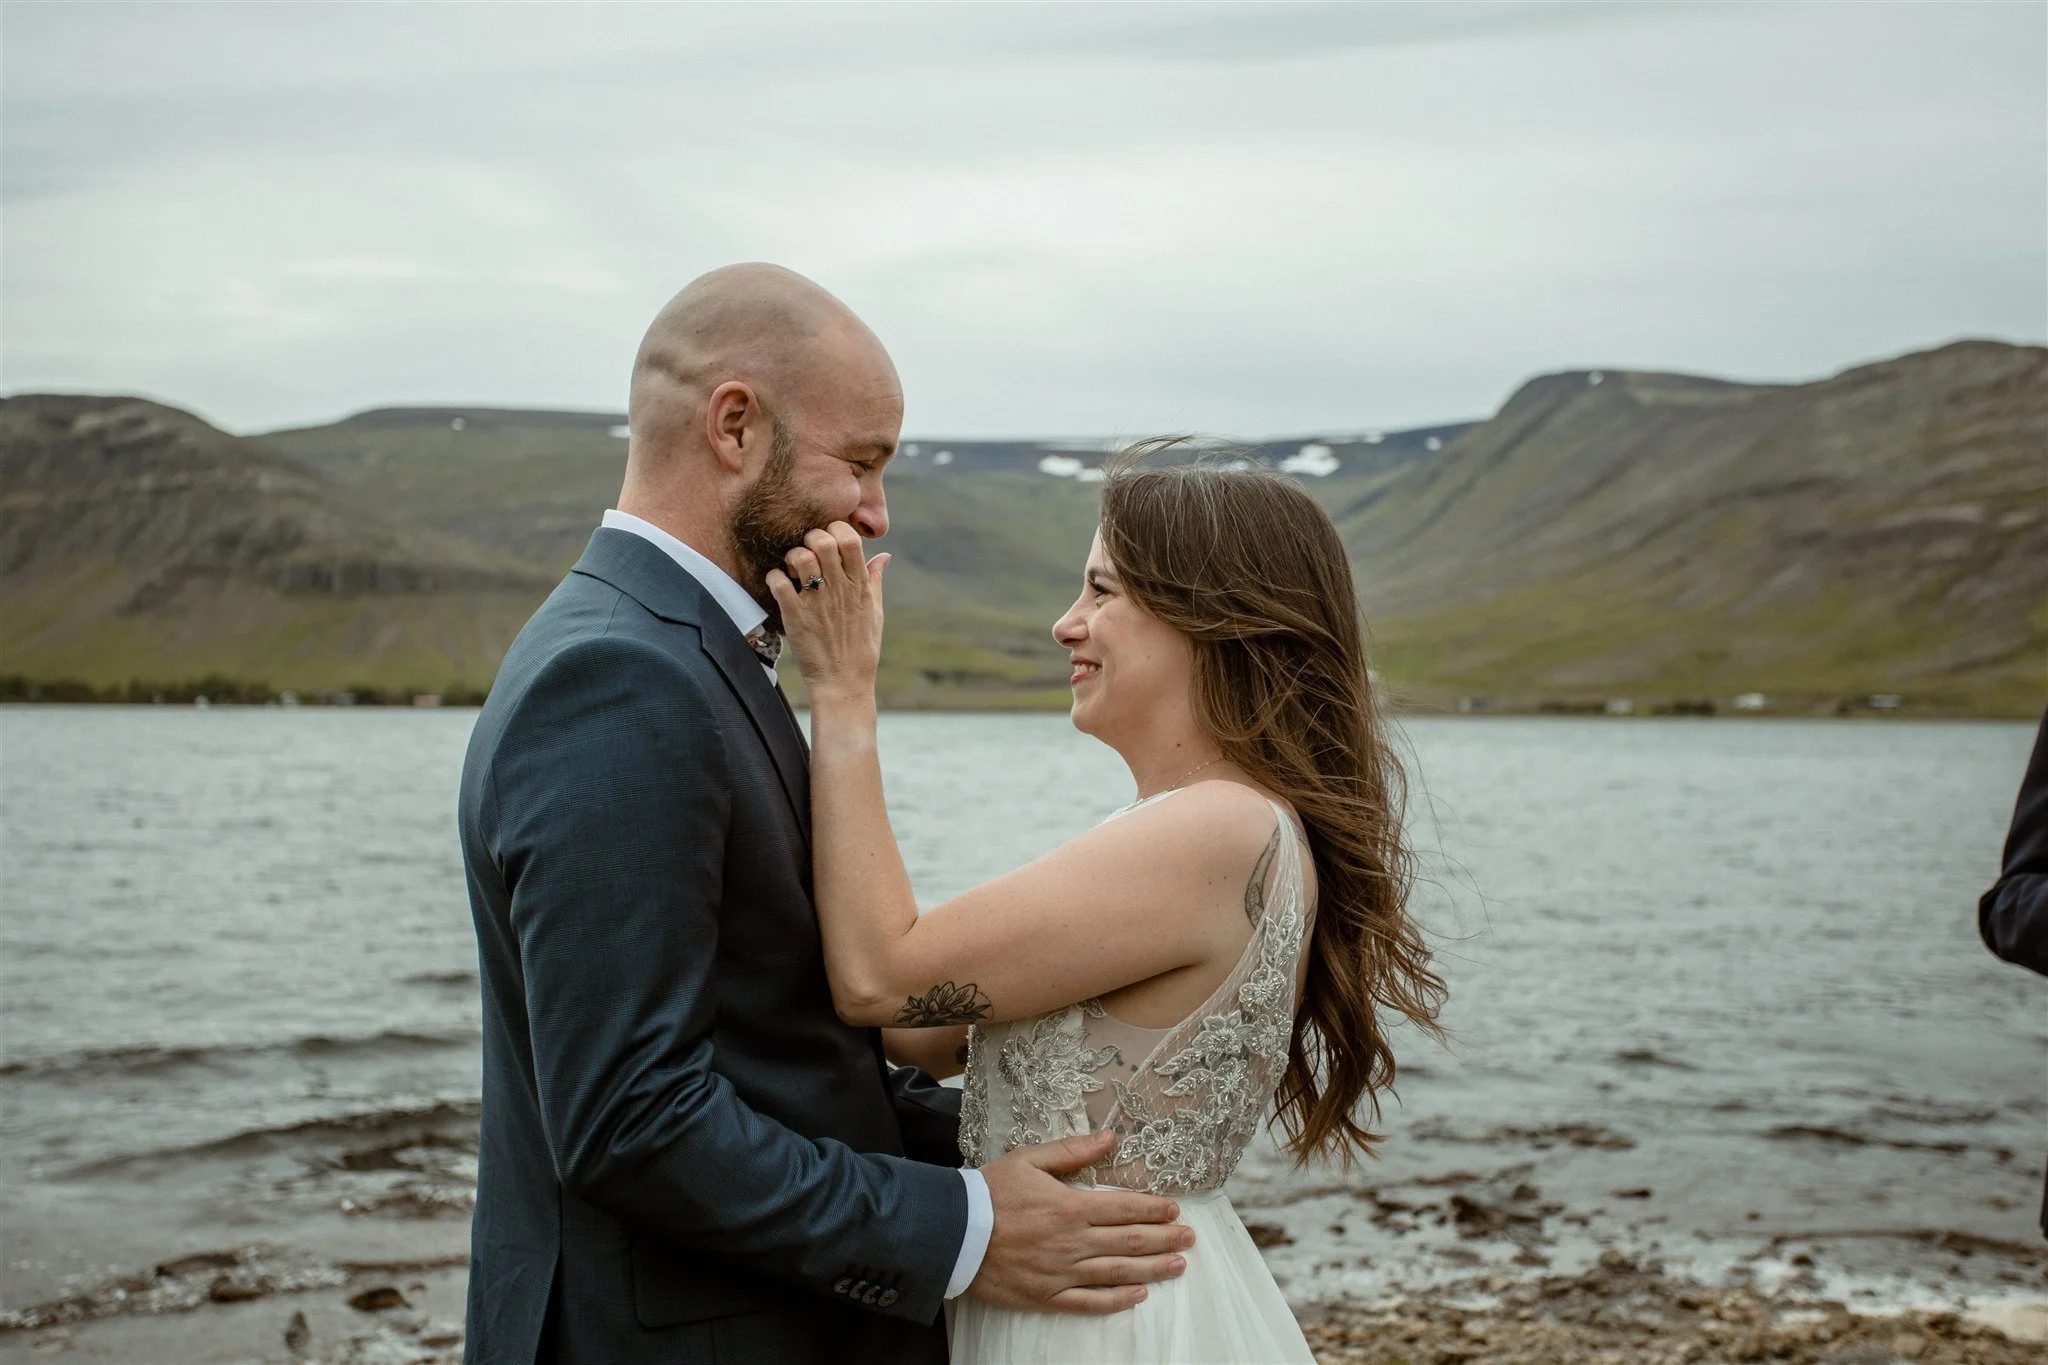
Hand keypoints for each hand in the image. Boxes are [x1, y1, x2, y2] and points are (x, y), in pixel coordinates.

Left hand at [766, 522, 887, 701]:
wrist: (843, 683)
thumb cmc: (861, 648)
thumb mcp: (875, 612)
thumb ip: (875, 580)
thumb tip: (884, 556)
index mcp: (859, 585)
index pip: (849, 538)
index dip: (835, 529)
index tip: (829, 540)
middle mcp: (839, 589)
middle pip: (823, 540)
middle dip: (810, 537)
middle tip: (807, 552)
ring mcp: (816, 602)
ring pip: (800, 556)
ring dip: (792, 556)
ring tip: (793, 569)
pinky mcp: (795, 616)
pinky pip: (778, 582)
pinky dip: (774, 577)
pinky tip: (779, 584)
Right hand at [969, 1129, 1193, 1314]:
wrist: (952, 1233)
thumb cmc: (989, 1192)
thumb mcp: (1029, 1159)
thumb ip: (1072, 1150)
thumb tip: (1110, 1137)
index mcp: (1071, 1206)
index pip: (1125, 1207)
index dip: (1154, 1209)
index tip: (1175, 1210)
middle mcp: (1073, 1242)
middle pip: (1130, 1240)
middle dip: (1165, 1239)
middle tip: (1190, 1239)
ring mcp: (1062, 1272)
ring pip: (1118, 1272)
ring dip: (1153, 1269)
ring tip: (1178, 1266)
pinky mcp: (1047, 1296)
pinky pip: (1089, 1302)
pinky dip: (1117, 1300)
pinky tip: (1138, 1296)